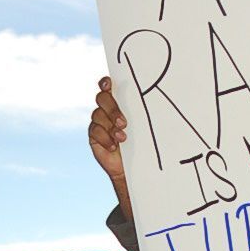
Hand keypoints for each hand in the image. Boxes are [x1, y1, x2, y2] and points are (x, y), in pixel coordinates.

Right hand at [88, 77, 132, 216]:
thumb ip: (141, 111)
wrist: (134, 167)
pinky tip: (114, 146)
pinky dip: (105, 138)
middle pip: (102, 99)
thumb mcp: (144, 125)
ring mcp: (99, 122)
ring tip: (122, 138)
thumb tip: (155, 98)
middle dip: (112, 109)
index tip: (109, 85)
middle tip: (124, 122)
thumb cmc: (143, 142)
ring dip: (110, 126)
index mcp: (119, 102)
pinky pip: (95, 131)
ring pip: (98, 115)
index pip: (108, 86)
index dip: (106, 83)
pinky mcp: (94, 136)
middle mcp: (107, 109)